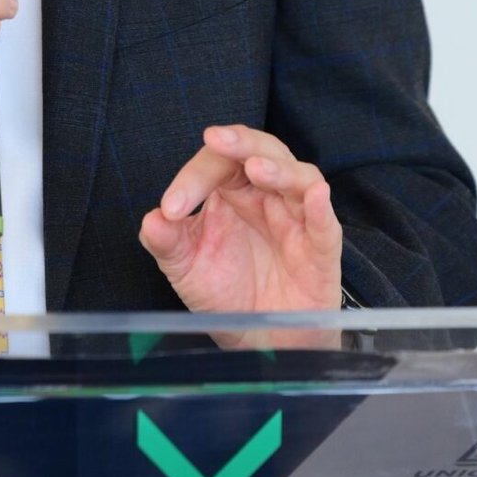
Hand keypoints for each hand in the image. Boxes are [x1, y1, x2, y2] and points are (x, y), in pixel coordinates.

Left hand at [139, 124, 342, 315]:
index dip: (193, 177)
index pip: (217, 164)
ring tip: (255, 167)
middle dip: (241, 143)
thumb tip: (151, 220)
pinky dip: (321, 209)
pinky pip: (326, 225)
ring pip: (299, 178)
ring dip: (279, 170)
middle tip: (216, 139)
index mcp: (231, 193)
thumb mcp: (185, 267)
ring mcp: (297, 221)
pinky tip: (315, 196)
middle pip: (263, 152)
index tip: (172, 207)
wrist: (256, 337)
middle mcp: (266, 198)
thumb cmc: (226, 292)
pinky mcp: (320, 251)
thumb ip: (166, 242)